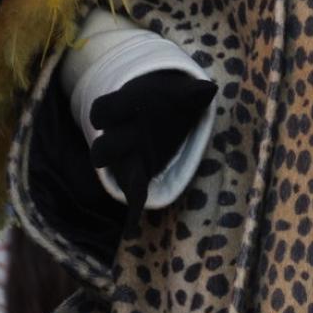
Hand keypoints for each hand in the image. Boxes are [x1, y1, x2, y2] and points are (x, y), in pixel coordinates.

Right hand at [89, 68, 216, 222]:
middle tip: (112, 151)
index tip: (102, 117)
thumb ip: (191, 92)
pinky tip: (134, 224)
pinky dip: (135, 204)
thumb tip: (210, 89)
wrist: (156, 108)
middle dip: (108, 150)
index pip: (103, 110)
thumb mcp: (177, 93)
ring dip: (125, 179)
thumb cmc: (164, 98)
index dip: (104, 114)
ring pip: (116, 172)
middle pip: (103, 148)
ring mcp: (125, 156)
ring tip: (134, 192)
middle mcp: (118, 135)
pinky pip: (133, 190)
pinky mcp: (135, 172)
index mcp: (124, 109)